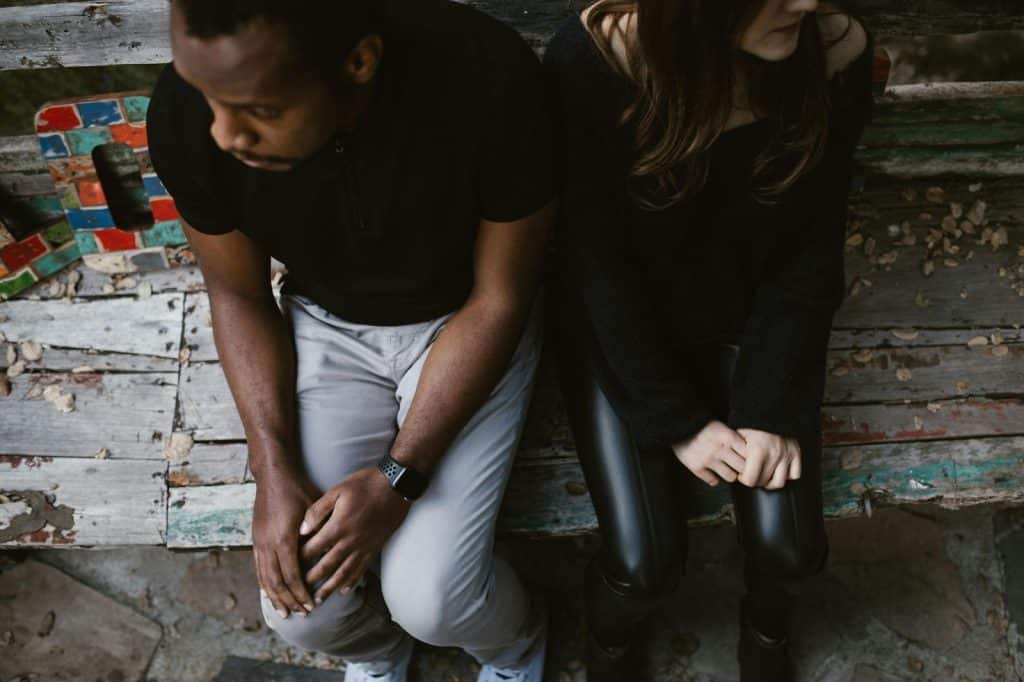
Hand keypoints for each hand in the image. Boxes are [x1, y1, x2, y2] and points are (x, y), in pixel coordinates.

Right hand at [252, 468, 320, 618]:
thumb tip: (329, 555)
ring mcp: (259, 542)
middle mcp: (268, 544)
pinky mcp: (255, 539)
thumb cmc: (298, 489)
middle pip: (278, 582)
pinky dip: (264, 583)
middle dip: (290, 601)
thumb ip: (319, 532)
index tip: (311, 605)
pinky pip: (258, 568)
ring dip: (275, 597)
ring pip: (265, 578)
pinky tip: (268, 593)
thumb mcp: (314, 509)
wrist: (273, 474)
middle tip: (301, 614)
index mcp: (284, 539)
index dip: (302, 593)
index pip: (293, 575)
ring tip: (284, 612)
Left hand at [298, 467, 410, 603]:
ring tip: (317, 601)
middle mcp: (350, 542)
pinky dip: (352, 582)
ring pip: (343, 574)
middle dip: (310, 581)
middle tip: (297, 594)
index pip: (312, 549)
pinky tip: (344, 590)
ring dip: (329, 589)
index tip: (287, 568)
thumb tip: (302, 529)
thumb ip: (318, 510)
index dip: (298, 560)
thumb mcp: (337, 490)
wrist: (396, 486)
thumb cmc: (365, 484)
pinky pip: (361, 570)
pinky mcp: (374, 548)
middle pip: (326, 567)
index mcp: (338, 527)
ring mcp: (364, 547)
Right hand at [671, 420, 746, 486]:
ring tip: (724, 469)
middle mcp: (720, 449)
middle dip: (741, 468)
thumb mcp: (721, 426)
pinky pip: (713, 481)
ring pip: (730, 477)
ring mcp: (708, 459)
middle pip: (742, 468)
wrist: (679, 426)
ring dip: (728, 474)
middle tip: (737, 466)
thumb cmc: (701, 426)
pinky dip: (713, 478)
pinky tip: (711, 472)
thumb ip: (734, 438)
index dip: (749, 457)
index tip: (746, 458)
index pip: (749, 454)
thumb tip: (750, 453)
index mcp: (728, 437)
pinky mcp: (697, 467)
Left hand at [735, 428, 801, 488]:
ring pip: (779, 482)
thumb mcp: (738, 435)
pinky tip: (778, 471)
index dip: (743, 479)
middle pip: (764, 482)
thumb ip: (737, 452)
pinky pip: (795, 474)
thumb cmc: (752, 422)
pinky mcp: (796, 453)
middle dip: (755, 480)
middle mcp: (774, 455)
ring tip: (764, 475)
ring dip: (770, 482)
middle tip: (751, 474)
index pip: (750, 479)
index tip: (741, 473)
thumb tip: (732, 467)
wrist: (771, 408)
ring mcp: (787, 455)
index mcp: (758, 451)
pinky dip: (787, 475)